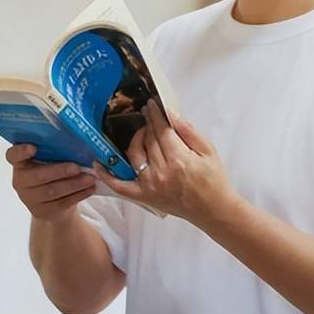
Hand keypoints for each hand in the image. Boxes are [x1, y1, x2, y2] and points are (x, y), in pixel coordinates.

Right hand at [6, 144, 95, 222]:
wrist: (54, 203)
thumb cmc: (54, 173)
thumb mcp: (51, 161)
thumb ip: (56, 152)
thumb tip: (79, 143)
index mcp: (20, 163)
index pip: (13, 155)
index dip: (21, 152)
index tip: (33, 147)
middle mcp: (20, 181)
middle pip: (37, 176)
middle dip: (59, 171)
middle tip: (77, 167)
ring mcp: (29, 198)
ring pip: (52, 191)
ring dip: (73, 184)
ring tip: (90, 178)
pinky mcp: (42, 211)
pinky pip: (61, 203)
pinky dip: (79, 194)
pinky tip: (90, 188)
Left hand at [93, 98, 239, 225]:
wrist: (212, 209)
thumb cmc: (214, 179)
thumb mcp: (209, 151)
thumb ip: (189, 132)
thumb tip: (172, 114)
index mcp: (179, 159)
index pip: (162, 131)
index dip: (156, 115)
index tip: (152, 104)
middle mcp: (161, 172)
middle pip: (148, 140)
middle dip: (148, 123)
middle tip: (147, 112)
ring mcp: (150, 185)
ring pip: (135, 154)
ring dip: (135, 139)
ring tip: (141, 131)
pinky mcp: (144, 196)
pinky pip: (120, 185)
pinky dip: (107, 174)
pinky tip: (98, 162)